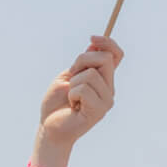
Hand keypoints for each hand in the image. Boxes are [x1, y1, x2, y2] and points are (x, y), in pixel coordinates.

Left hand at [36, 36, 123, 150]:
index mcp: (104, 79)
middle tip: (71, 76)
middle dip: (82, 60)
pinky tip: (73, 105)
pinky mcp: (99, 111)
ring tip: (71, 96)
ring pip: (91, 74)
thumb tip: (95, 44)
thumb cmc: (57, 103)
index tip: (92, 39)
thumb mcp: (68, 75)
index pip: (117, 55)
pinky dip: (72, 94)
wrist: (49, 127)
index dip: (108, 43)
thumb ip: (83, 62)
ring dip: (73, 82)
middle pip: (105, 58)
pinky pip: (84, 89)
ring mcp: (106, 101)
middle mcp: (109, 89)